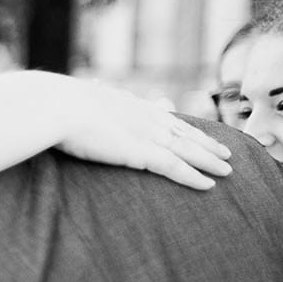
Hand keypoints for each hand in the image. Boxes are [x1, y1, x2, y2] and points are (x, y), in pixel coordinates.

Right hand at [53, 78, 231, 189]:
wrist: (55, 107)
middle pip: (184, 132)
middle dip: (207, 143)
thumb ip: (85, 103)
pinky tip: (209, 185)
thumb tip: (78, 96)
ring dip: (209, 161)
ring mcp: (144, 134)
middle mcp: (144, 117)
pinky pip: (175, 167)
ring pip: (188, 150)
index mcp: (130, 106)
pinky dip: (193, 177)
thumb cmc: (56, 107)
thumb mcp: (75, 102)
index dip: (185, 127)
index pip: (166, 117)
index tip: (199, 132)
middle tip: (226, 153)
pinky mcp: (140, 152)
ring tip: (228, 171)